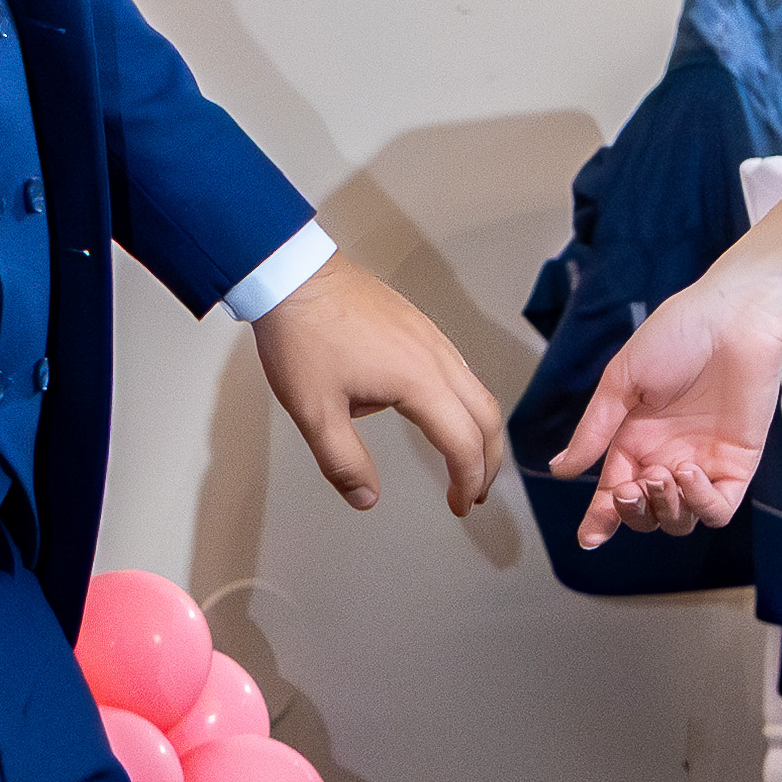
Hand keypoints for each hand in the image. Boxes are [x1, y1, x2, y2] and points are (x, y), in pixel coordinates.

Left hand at [249, 258, 504, 515]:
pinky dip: (466, 404)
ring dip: (481, 431)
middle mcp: (437, 357)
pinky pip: (460, 370)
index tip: (460, 506)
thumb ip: (343, 461)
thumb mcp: (314, 411)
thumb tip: (367, 498)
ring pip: (478, 391)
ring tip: (466, 460)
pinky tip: (444, 414)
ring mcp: (432, 337)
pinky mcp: (420, 326)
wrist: (292, 274)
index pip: (463, 443)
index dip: (468, 482)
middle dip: (489, 461)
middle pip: (487, 416)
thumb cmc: (303, 336)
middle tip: (476, 492)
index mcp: (419, 381)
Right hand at [551, 271, 781, 545]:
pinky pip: (718, 510)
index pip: (613, 492)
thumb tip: (561, 469)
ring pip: (679, 520)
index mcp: (634, 438)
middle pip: (645, 514)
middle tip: (630, 488)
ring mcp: (703, 462)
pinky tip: (688, 473)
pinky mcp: (737, 464)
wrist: (734, 317)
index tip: (590, 538)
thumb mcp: (622, 381)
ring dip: (665, 510)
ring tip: (662, 476)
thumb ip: (594, 431)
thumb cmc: (678, 334)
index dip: (601, 519)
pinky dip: (700, 504)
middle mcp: (666, 456)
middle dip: (632, 513)